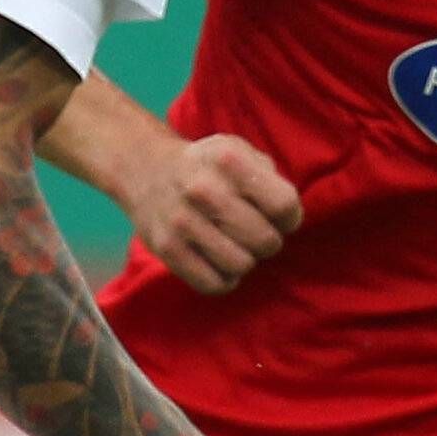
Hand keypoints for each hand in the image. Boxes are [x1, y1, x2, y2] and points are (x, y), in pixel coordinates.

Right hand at [127, 132, 301, 295]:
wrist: (146, 170)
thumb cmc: (207, 166)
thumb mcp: (239, 152)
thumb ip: (269, 179)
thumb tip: (287, 218)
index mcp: (229, 160)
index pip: (284, 205)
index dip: (290, 218)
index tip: (281, 218)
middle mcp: (204, 190)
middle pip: (266, 240)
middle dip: (268, 242)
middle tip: (255, 233)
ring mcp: (182, 222)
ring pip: (242, 265)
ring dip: (246, 260)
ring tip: (236, 246)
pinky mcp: (167, 249)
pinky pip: (213, 284)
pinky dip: (225, 280)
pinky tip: (221, 263)